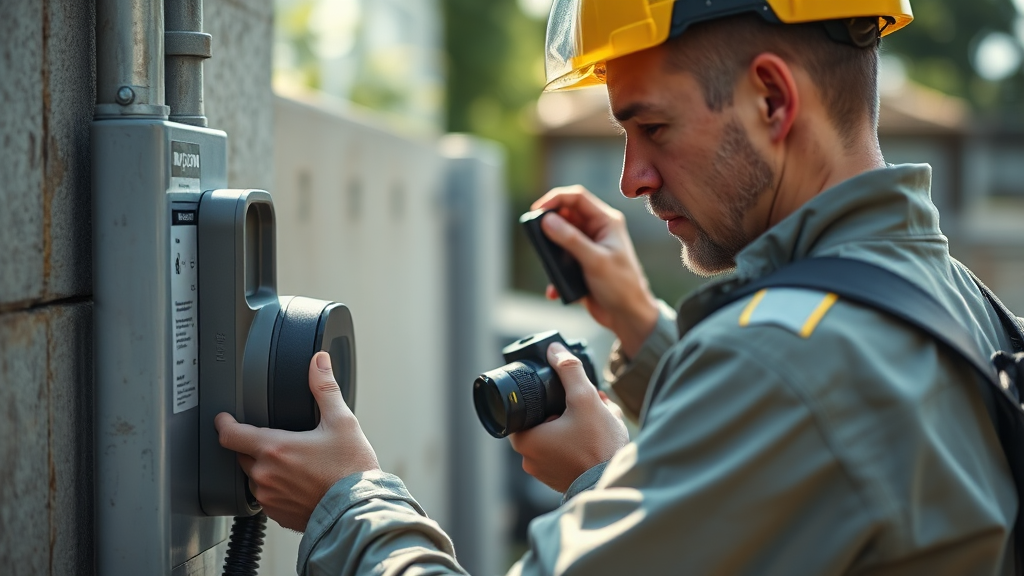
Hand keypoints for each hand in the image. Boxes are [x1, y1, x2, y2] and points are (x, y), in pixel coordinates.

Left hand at [215, 352, 379, 530]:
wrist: (358, 510)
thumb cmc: (351, 469)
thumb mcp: (341, 422)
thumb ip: (324, 388)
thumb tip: (319, 362)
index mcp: (275, 449)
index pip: (231, 435)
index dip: (224, 424)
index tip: (224, 419)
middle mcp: (265, 475)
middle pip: (241, 455)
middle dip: (252, 446)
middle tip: (278, 441)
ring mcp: (269, 498)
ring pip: (254, 478)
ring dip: (265, 469)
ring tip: (292, 464)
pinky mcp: (277, 515)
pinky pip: (266, 498)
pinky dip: (276, 489)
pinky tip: (297, 484)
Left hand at [509, 342, 628, 492]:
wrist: (615, 484)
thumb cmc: (598, 446)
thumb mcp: (584, 399)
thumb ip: (569, 370)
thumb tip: (554, 349)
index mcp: (526, 441)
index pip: (523, 409)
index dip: (540, 397)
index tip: (556, 391)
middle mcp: (529, 460)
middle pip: (541, 421)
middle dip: (562, 408)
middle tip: (582, 403)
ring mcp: (544, 473)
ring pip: (554, 436)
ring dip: (571, 424)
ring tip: (594, 417)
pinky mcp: (560, 480)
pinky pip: (563, 452)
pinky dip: (577, 441)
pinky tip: (595, 434)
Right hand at [532, 186, 658, 357]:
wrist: (628, 317)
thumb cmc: (622, 287)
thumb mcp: (595, 261)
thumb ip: (571, 239)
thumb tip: (547, 221)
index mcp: (606, 222)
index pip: (577, 198)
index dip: (555, 199)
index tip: (536, 211)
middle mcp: (597, 231)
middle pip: (565, 216)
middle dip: (549, 226)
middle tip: (535, 236)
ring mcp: (588, 247)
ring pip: (560, 238)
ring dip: (550, 251)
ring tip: (548, 265)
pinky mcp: (581, 264)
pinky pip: (560, 260)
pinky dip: (554, 272)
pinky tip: (555, 288)